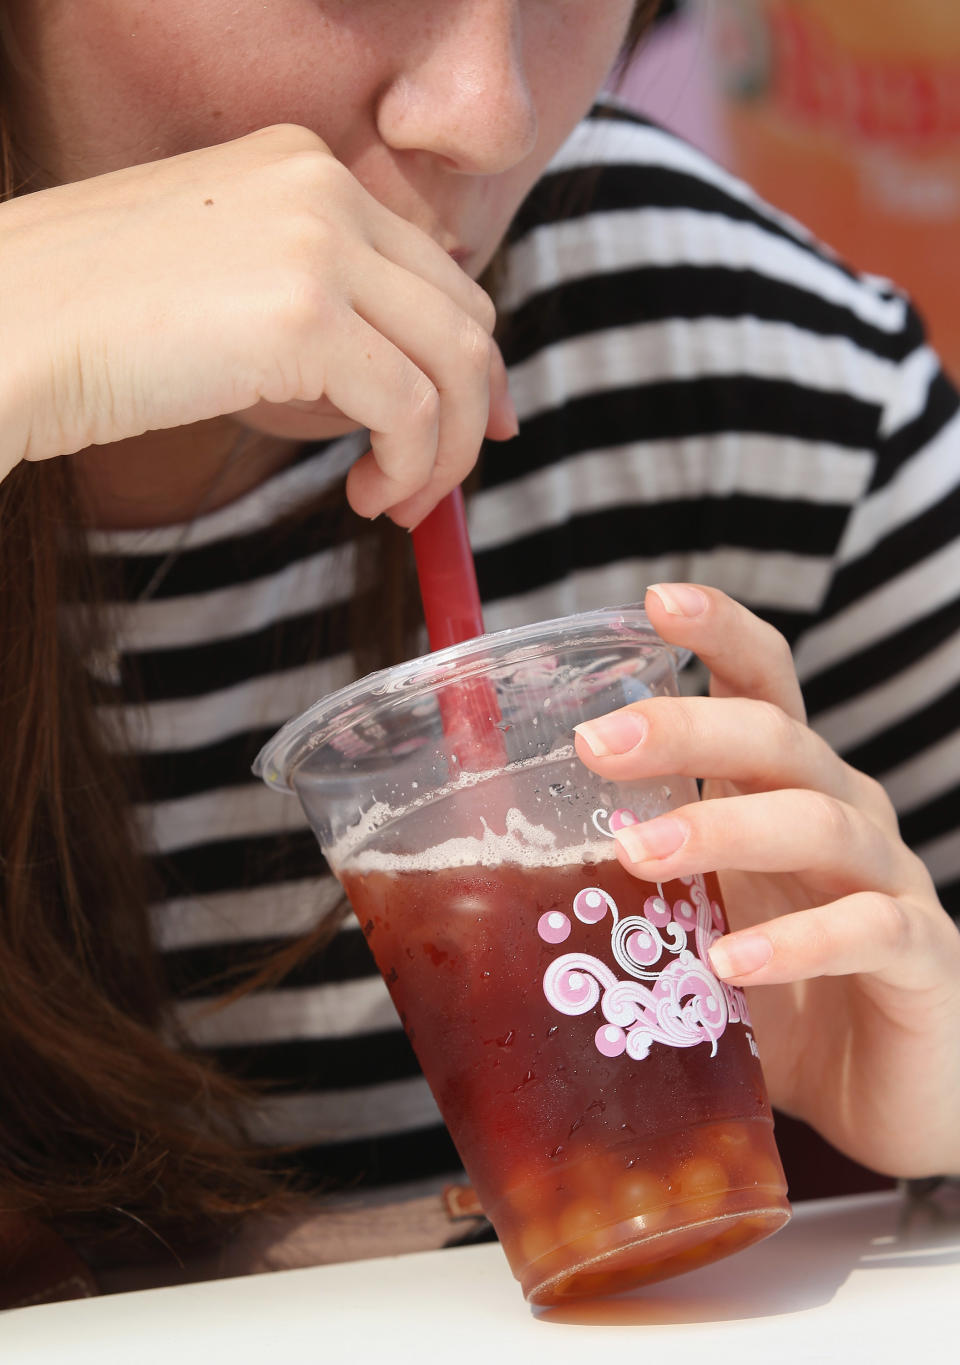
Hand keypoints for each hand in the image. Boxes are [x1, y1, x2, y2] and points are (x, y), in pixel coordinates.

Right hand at [0, 124, 514, 521]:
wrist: (5, 325)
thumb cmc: (93, 324)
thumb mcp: (227, 285)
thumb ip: (316, 304)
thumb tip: (403, 383)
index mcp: (305, 167)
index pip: (435, 267)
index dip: (469, 357)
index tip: (473, 422)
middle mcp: (324, 187)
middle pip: (463, 311)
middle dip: (471, 410)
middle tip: (434, 484)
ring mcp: (319, 245)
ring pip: (455, 362)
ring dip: (446, 452)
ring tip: (396, 503)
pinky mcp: (306, 317)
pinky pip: (413, 409)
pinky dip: (410, 468)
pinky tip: (367, 498)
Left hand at [573, 583, 959, 1178]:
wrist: (886, 1092)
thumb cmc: (779, 996)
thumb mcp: (696, 924)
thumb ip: (634, 886)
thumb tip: (494, 876)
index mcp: (785, 789)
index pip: (763, 684)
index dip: (721, 633)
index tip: (656, 601)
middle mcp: (843, 814)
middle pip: (779, 738)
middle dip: (687, 728)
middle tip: (598, 744)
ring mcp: (890, 882)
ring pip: (820, 823)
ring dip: (723, 830)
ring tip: (639, 855)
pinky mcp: (923, 959)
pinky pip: (869, 930)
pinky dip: (799, 943)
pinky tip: (731, 964)